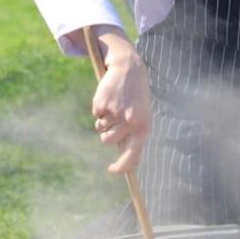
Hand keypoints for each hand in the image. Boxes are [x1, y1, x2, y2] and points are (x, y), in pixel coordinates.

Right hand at [92, 50, 151, 174]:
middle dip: (107, 134)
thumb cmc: (136, 96)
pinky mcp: (102, 105)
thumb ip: (135, 135)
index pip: (132, 155)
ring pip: (100, 129)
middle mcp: (130, 123)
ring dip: (103, 121)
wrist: (129, 68)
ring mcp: (115, 114)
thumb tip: (126, 160)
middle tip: (114, 119)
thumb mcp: (142, 115)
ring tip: (114, 106)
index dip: (121, 166)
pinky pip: (96, 116)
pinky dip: (99, 110)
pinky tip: (109, 98)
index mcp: (143, 127)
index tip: (112, 170)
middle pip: (108, 141)